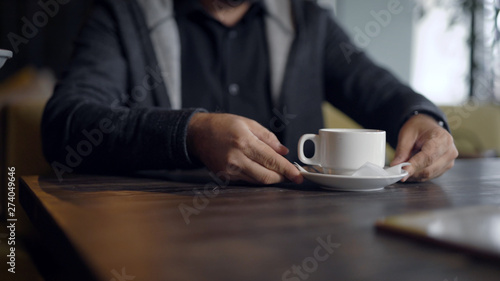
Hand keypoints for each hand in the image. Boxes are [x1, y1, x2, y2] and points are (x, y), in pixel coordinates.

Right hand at [187, 113, 302, 183]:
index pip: (272, 160)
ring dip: (271, 179)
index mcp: (244, 142)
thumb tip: (283, 152)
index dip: (287, 170)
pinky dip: (258, 177)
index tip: (298, 175)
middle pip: (266, 176)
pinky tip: (262, 171)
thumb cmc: (223, 125)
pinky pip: (247, 180)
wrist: (198, 134)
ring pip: (257, 181)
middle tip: (292, 176)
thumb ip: (268, 138)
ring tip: (280, 173)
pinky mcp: (225, 177)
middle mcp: (236, 158)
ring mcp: (229, 170)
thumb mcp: (248, 123)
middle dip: (282, 178)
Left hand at [391, 114, 457, 181]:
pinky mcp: (445, 167)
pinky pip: (430, 176)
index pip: (428, 156)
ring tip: (402, 170)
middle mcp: (449, 150)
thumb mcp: (407, 134)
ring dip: (413, 175)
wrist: (427, 127)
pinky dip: (418, 176)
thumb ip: (402, 151)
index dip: (414, 166)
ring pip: (429, 174)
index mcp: (442, 138)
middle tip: (397, 172)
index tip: (402, 172)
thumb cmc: (419, 128)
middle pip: (429, 168)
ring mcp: (449, 160)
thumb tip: (395, 166)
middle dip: (411, 171)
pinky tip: (410, 170)